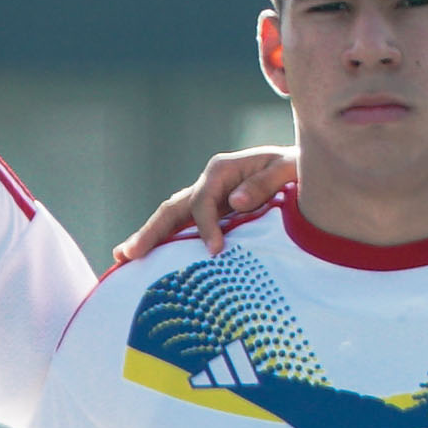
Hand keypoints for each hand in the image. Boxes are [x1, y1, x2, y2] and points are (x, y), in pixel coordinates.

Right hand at [104, 147, 299, 270]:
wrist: (304, 170)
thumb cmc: (298, 170)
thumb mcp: (288, 169)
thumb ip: (264, 182)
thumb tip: (233, 202)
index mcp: (222, 170)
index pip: (202, 201)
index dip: (205, 226)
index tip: (214, 250)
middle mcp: (208, 183)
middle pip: (172, 208)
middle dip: (151, 232)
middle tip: (130, 254)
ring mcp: (207, 198)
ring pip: (170, 218)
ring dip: (148, 237)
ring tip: (122, 257)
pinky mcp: (211, 213)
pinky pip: (182, 227)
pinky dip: (164, 241)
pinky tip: (146, 259)